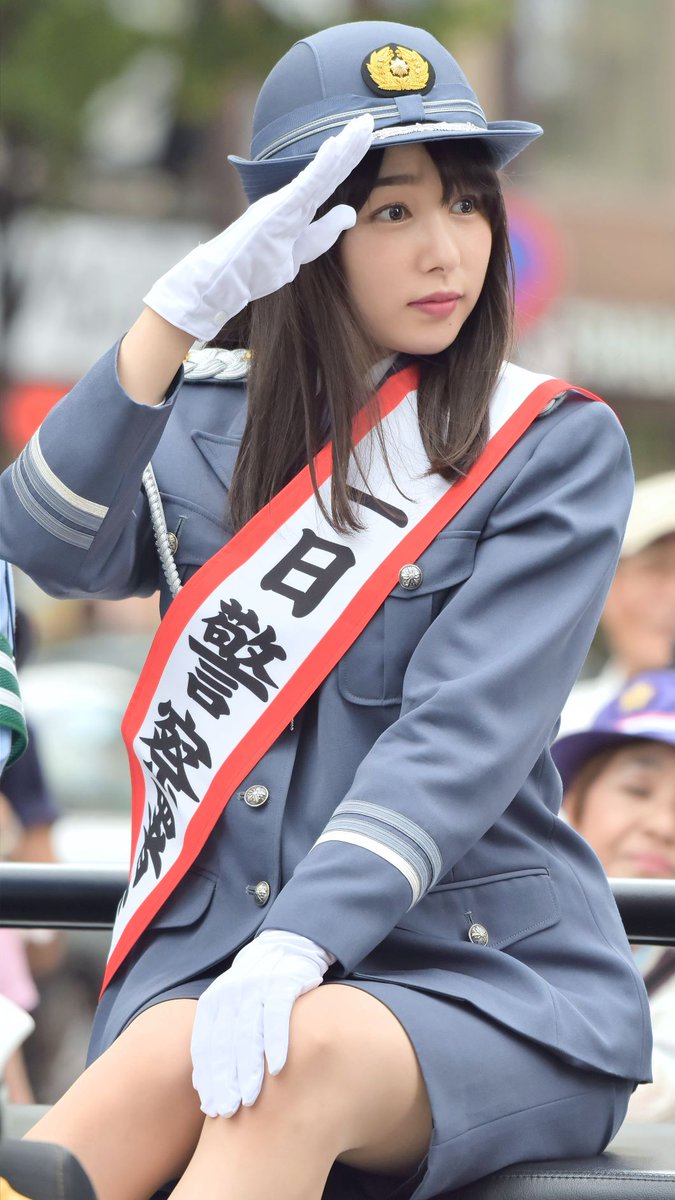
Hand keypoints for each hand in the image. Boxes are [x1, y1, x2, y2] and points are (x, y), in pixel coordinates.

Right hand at [143, 114, 373, 340]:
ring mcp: (284, 203)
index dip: (349, 158)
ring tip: (363, 125)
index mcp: (296, 207)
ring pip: (321, 172)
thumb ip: (323, 232)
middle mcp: (291, 198)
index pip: (329, 179)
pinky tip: (336, 147)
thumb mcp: (299, 253)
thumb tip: (350, 214)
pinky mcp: (278, 210)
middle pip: (328, 169)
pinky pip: (306, 185)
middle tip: (370, 119)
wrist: (221, 280)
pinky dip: (322, 166)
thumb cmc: (253, 268)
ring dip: (343, 148)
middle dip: (351, 145)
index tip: (367, 136)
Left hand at [190, 929, 334, 1116]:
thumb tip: (201, 1087)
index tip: (211, 1107)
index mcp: (214, 1001)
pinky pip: (278, 1016)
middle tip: (228, 1110)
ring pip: (248, 1033)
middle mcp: (231, 993)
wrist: (288, 945)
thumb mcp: (230, 1006)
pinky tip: (277, 1068)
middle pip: (224, 1043)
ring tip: (250, 1097)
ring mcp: (256, 986)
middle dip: (224, 1080)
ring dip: (248, 1068)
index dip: (207, 1078)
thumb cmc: (257, 987)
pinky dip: (276, 1042)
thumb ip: (217, 1039)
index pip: (206, 1045)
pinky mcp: (283, 982)